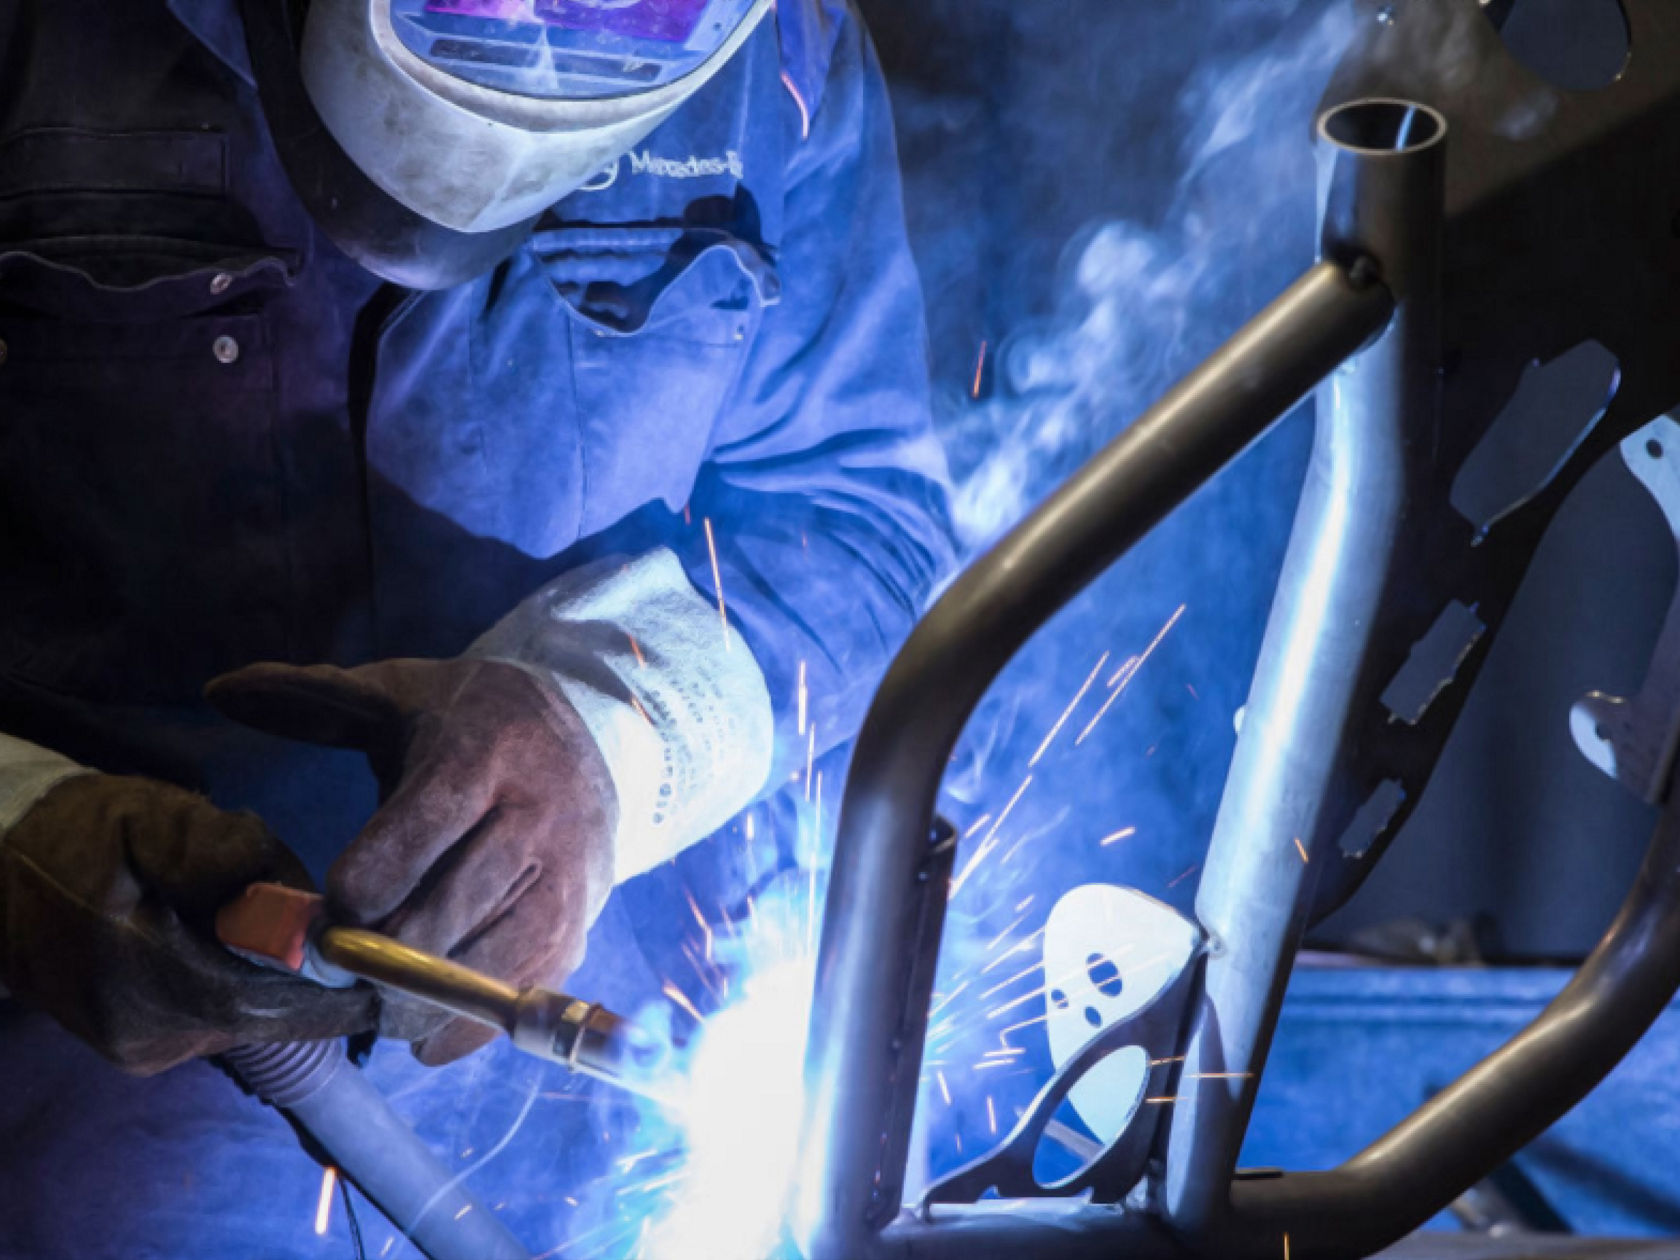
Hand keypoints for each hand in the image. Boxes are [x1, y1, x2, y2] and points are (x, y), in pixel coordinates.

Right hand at [0, 774, 375, 1075]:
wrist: (2, 872)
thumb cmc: (85, 835)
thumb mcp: (154, 819)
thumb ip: (223, 851)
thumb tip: (293, 901)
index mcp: (141, 980)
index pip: (262, 1008)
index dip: (331, 996)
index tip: (385, 972)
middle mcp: (143, 1035)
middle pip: (263, 1018)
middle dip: (310, 978)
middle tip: (342, 931)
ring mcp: (140, 1050)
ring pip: (245, 1022)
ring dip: (278, 980)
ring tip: (279, 922)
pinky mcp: (142, 1048)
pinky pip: (219, 1021)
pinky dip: (247, 986)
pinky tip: (240, 942)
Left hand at [207, 658, 617, 1064]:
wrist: (593, 737)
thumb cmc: (473, 723)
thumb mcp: (401, 694)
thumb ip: (316, 696)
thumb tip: (223, 689)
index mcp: (484, 753)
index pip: (421, 832)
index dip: (364, 884)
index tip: (328, 908)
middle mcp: (539, 814)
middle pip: (452, 909)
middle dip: (384, 953)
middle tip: (339, 966)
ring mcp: (570, 873)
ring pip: (494, 960)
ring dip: (424, 999)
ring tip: (376, 1004)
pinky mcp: (583, 921)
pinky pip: (527, 991)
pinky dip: (471, 1028)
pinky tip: (423, 1036)